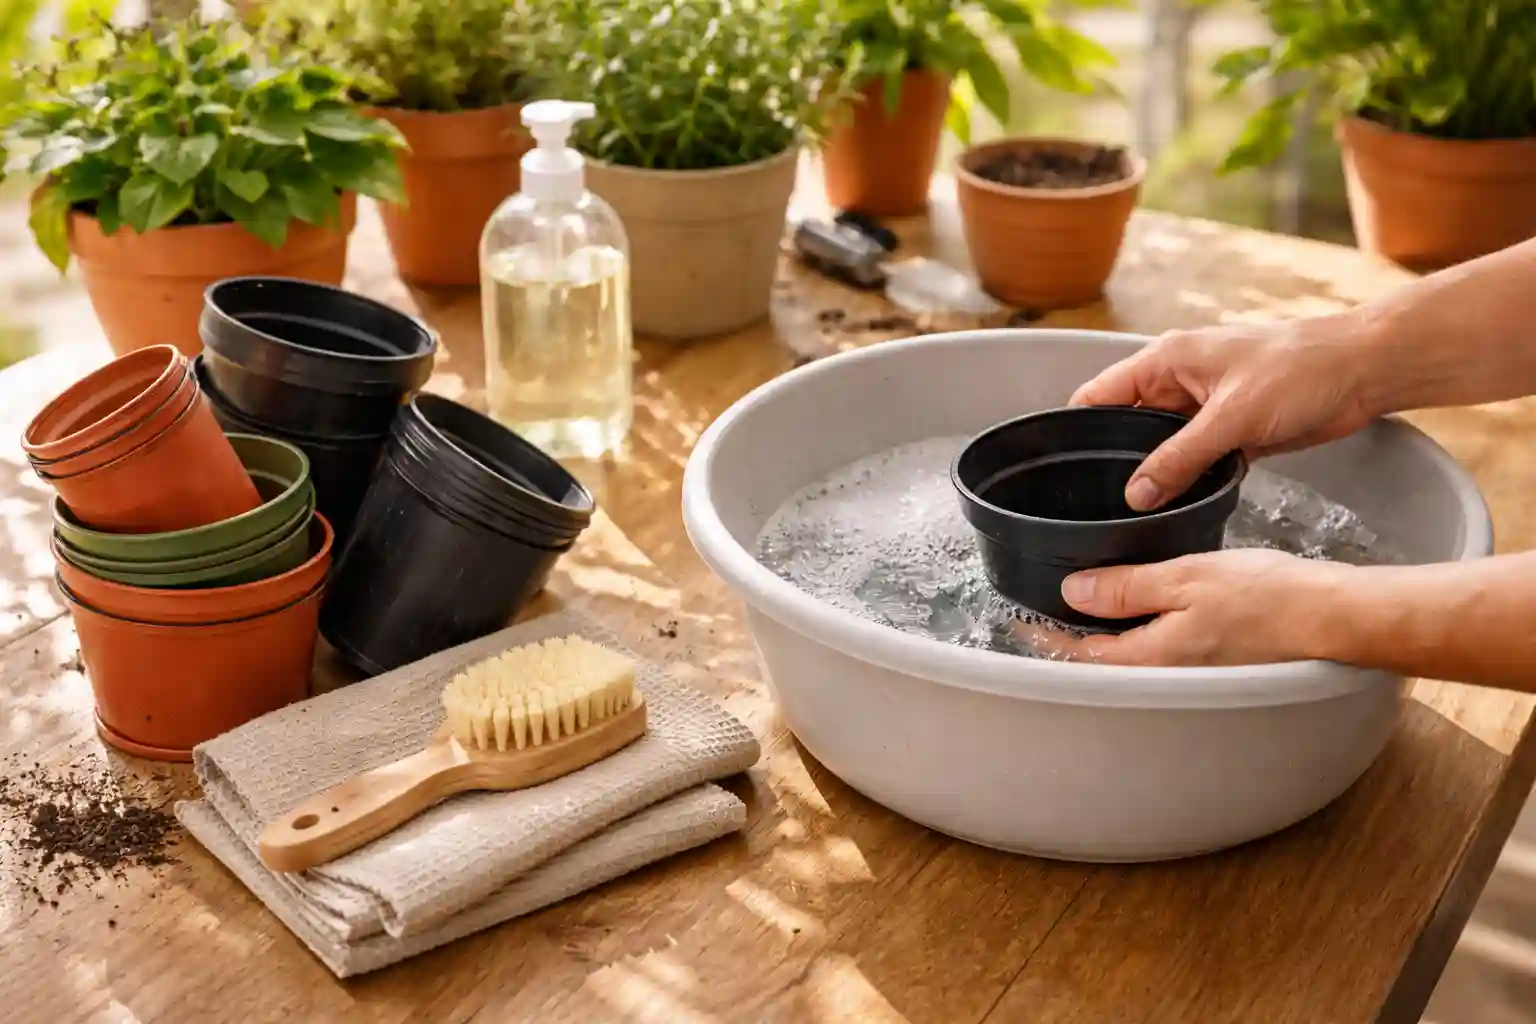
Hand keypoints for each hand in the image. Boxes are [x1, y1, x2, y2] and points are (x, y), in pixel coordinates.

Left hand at [1021, 549, 1350, 666]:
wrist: (1334, 616)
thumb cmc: (1269, 596)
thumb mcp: (1186, 577)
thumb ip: (1127, 586)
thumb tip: (1075, 591)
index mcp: (1153, 657)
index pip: (1081, 652)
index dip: (1047, 636)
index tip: (1020, 621)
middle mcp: (1169, 675)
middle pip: (1104, 663)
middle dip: (1070, 644)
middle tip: (1043, 621)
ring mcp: (1195, 673)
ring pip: (1133, 659)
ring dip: (1104, 640)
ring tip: (1083, 617)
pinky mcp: (1218, 662)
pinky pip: (1163, 652)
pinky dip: (1140, 635)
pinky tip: (1144, 615)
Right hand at [1071, 315, 1378, 510]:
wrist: (1363, 370)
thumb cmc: (1301, 368)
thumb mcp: (1232, 416)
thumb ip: (1180, 458)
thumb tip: (1136, 495)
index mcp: (1165, 362)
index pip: (1098, 396)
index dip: (1076, 429)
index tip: (1061, 469)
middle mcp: (1177, 384)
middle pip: (1125, 428)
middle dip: (1114, 461)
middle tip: (1098, 504)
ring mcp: (1203, 410)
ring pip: (1160, 449)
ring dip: (1155, 475)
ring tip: (1135, 513)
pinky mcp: (1230, 432)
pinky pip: (1193, 461)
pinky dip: (1187, 480)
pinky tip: (1179, 506)